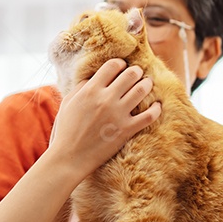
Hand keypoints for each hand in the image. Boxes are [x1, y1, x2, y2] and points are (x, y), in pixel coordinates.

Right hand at [49, 59, 159, 174]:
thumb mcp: (68, 103)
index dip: (120, 63)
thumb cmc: (66, 130)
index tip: (122, 67)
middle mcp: (106, 99)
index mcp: (90, 90)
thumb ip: (81, 87)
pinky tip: (157, 106)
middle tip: (137, 74)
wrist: (70, 157)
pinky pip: (149, 115)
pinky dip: (156, 109)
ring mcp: (118, 114)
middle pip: (131, 74)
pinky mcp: (126, 130)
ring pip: (142, 90)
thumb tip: (93, 77)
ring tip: (147, 84)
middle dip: (136, 71)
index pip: (113, 65)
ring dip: (147, 84)